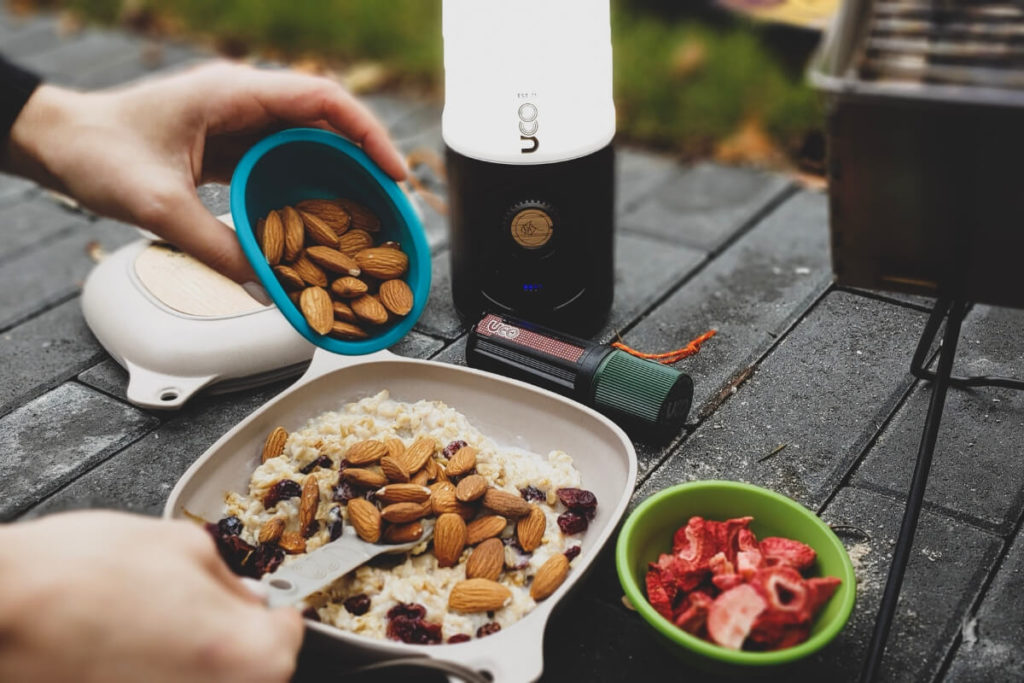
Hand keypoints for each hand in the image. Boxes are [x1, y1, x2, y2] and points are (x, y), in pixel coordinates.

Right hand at [0, 511, 302, 682]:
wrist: (0, 611)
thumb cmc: (80, 576)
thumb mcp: (182, 545)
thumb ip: (228, 576)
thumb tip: (245, 593)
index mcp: (251, 656)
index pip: (289, 636)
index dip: (272, 608)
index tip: (259, 599)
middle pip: (253, 666)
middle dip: (233, 634)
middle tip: (195, 605)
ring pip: (207, 680)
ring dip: (194, 658)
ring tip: (150, 626)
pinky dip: (157, 672)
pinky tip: (127, 651)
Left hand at [2, 61, 406, 282]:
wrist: (56, 142)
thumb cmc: (96, 152)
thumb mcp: (158, 207)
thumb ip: (216, 249)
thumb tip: (265, 288)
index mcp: (235, 94)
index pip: (324, 99)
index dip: (368, 134)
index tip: (394, 172)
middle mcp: (243, 101)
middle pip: (326, 122)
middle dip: (363, 161)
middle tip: (389, 206)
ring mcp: (236, 122)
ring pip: (307, 143)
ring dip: (338, 177)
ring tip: (364, 217)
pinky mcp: (228, 145)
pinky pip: (282, 162)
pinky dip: (306, 188)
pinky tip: (319, 220)